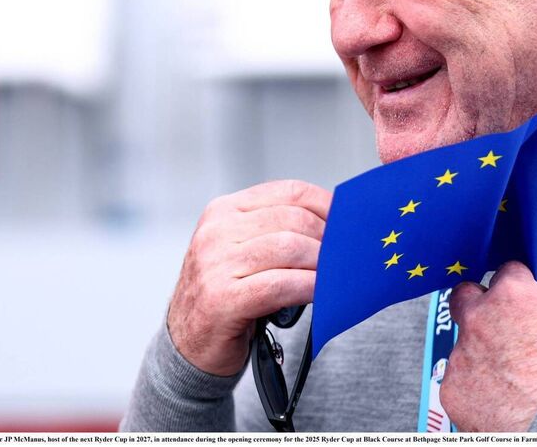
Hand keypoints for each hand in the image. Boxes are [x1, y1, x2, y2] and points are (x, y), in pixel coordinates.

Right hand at [166, 180, 331, 375]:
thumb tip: (335, 225)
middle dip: (327, 238)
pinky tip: (319, 293)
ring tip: (335, 275)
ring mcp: (215, 263)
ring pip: (290, 248)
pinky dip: (308, 287)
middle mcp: (217, 231)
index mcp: (224, 210)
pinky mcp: (222, 298)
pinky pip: (280, 285)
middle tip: (346, 256)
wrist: (188, 345)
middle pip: (293, 219)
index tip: (348, 221)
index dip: (326, 205)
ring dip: (321, 264)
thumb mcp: (242, 250)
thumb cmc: (225, 295)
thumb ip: (276, 230)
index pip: (288, 191)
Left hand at [443, 261, 536, 430]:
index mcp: (513, 297)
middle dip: (476, 305)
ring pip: (462, 347)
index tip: (516, 295)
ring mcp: (461, 354)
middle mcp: (480, 318)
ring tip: (507, 380)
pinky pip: (459, 382)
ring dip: (479, 357)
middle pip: (464, 296)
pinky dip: (474, 390)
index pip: (507, 273)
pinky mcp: (451, 388)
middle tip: (492, 322)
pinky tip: (498, 401)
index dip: (515, 285)